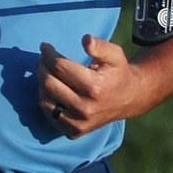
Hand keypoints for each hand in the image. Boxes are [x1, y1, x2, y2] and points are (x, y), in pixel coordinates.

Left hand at [37, 35, 151, 138]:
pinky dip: (46, 100)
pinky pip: (49, 114)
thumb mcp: (115, 54)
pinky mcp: (74, 132)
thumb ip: (100, 46)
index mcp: (94, 87)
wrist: (131, 99)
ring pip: (44, 99)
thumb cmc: (118, 72)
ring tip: (49, 73)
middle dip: (42, 66)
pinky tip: (53, 90)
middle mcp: (85, 108)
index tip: (44, 46)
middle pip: (48, 83)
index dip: (48, 53)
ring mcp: (79, 123)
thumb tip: (85, 39)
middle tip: (43, 58)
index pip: (59, 67)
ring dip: (42, 83)